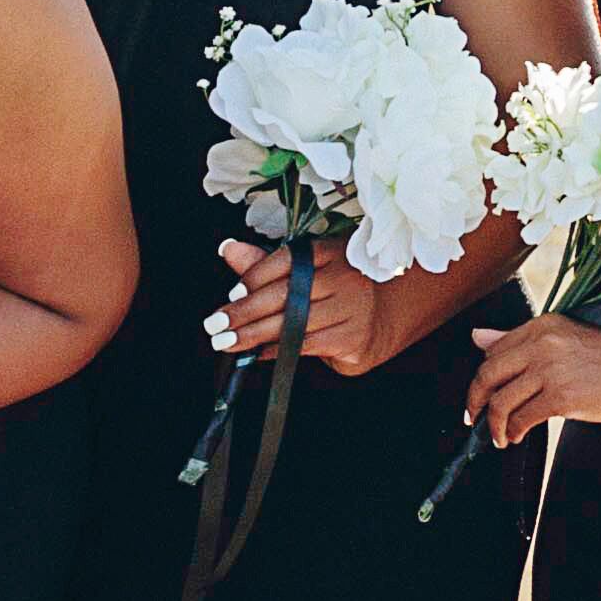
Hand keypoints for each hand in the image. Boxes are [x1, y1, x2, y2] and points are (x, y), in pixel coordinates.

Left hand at [204, 235, 406, 376]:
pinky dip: (278, 350)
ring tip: (227, 342)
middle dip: (244, 312)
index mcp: (328, 253)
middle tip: (215, 325)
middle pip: (285, 294)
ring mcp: (352, 307)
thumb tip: (228, 249)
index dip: (254, 278)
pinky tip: (259, 352)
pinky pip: (306, 345)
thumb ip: (264, 264)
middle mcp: (342, 277)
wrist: (385, 316)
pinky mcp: (354, 336)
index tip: (231, 295)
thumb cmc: (334, 291)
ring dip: (254, 335)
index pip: (285, 261)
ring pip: (292, 323)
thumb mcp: (304, 271)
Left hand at [461, 310, 600, 445]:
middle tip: (473, 418)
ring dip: (494, 424)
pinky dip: (514, 431)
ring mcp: (552, 371)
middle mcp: (542, 344)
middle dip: (475, 401)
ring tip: (499, 436)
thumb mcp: (567, 338)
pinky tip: (517, 437)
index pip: (493, 352)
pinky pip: (523, 418)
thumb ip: (522, 341)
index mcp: (542, 326)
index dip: (482, 378)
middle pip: (487, 375)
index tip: (479, 394)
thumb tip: (478, 337)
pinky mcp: (563, 397)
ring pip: (501, 401)